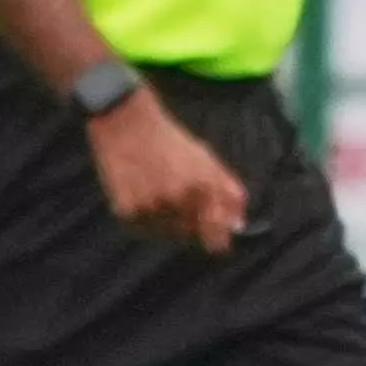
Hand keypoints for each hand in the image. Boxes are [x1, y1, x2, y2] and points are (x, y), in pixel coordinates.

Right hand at [87, 87, 247, 254]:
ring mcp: (152, 206)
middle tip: (175, 198)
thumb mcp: (207, 160)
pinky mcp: (127, 210)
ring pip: (165, 231)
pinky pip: (141, 225)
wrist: (126, 124)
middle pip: (189, 233)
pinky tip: (139, 193)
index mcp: (205, 187)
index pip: (216, 234)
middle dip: (188, 221)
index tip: (216, 241)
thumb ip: (229, 192)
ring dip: (164, 220)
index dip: (217, 238)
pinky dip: (142, 215)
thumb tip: (239, 225)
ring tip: (156, 192)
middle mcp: (180, 200)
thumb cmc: (171, 140)